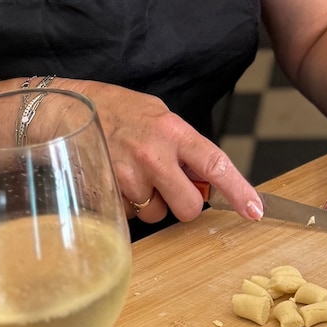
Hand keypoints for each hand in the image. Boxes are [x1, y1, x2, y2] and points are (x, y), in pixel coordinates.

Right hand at [85, 83, 262, 226]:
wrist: (70, 110)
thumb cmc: (119, 111)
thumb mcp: (160, 116)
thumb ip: (185, 146)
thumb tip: (207, 177)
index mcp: (173, 132)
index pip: (215, 165)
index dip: (239, 190)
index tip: (255, 209)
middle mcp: (153, 156)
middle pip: (189, 207)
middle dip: (183, 203)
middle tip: (170, 184)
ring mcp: (129, 178)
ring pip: (156, 214)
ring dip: (151, 202)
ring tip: (134, 173)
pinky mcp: (108, 195)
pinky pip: (131, 215)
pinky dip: (129, 204)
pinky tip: (118, 179)